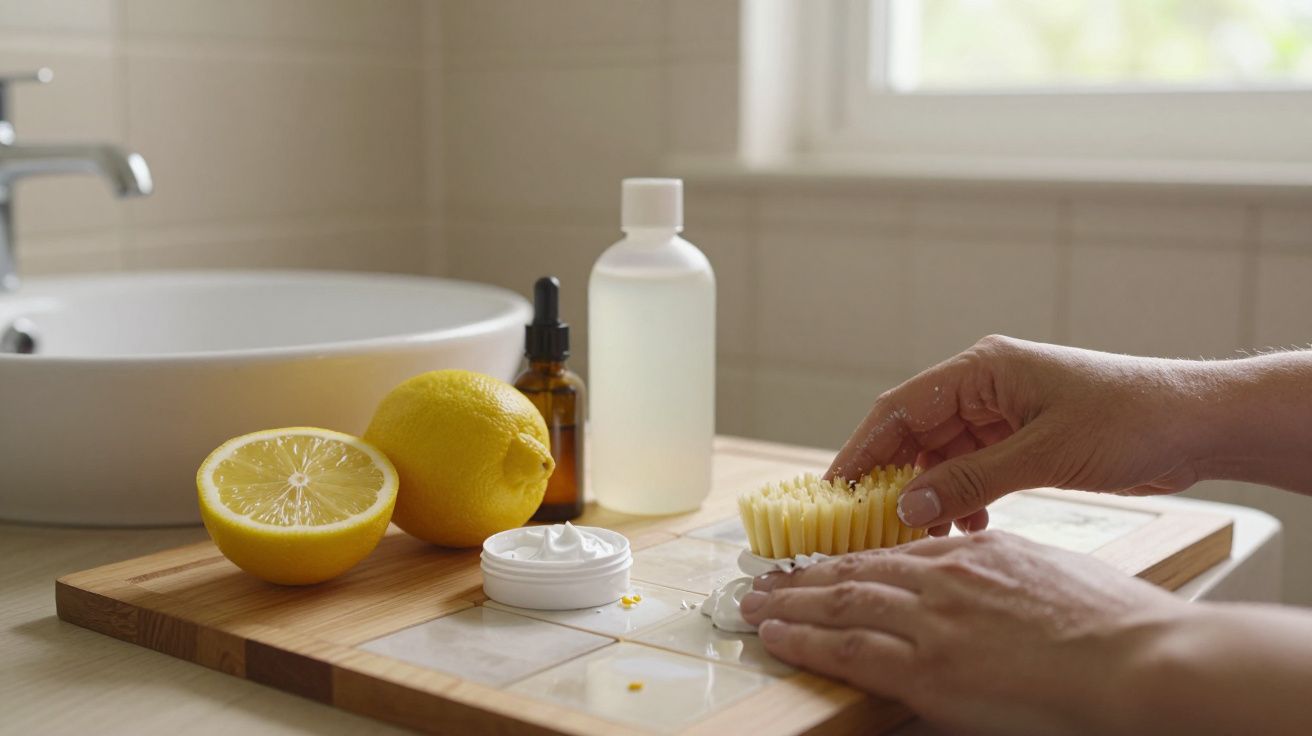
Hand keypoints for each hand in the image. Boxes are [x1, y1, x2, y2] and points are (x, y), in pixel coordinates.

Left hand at [739, 531, 1186, 734]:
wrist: (1139, 659)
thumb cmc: (1117, 626)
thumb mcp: (1052, 574)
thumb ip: (1005, 575)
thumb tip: (988, 590)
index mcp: (977, 554)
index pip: (894, 553)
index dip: (849, 560)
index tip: (822, 566)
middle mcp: (945, 577)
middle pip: (856, 569)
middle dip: (804, 577)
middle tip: (767, 581)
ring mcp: (932, 619)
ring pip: (840, 601)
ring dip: (789, 605)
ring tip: (754, 606)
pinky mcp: (928, 665)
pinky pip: (848, 648)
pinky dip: (805, 641)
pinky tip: (778, 637)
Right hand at [827, 335, 1215, 531]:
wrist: (1197, 424)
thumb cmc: (1129, 420)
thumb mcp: (1044, 455)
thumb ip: (972, 480)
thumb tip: (908, 505)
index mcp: (982, 370)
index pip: (901, 408)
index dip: (863, 449)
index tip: (834, 489)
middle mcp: (985, 387)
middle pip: (916, 433)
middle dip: (895, 478)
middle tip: (870, 522)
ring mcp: (1004, 413)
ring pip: (943, 456)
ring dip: (932, 493)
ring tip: (925, 534)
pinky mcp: (1023, 439)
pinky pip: (973, 469)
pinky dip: (963, 497)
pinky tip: (968, 526)